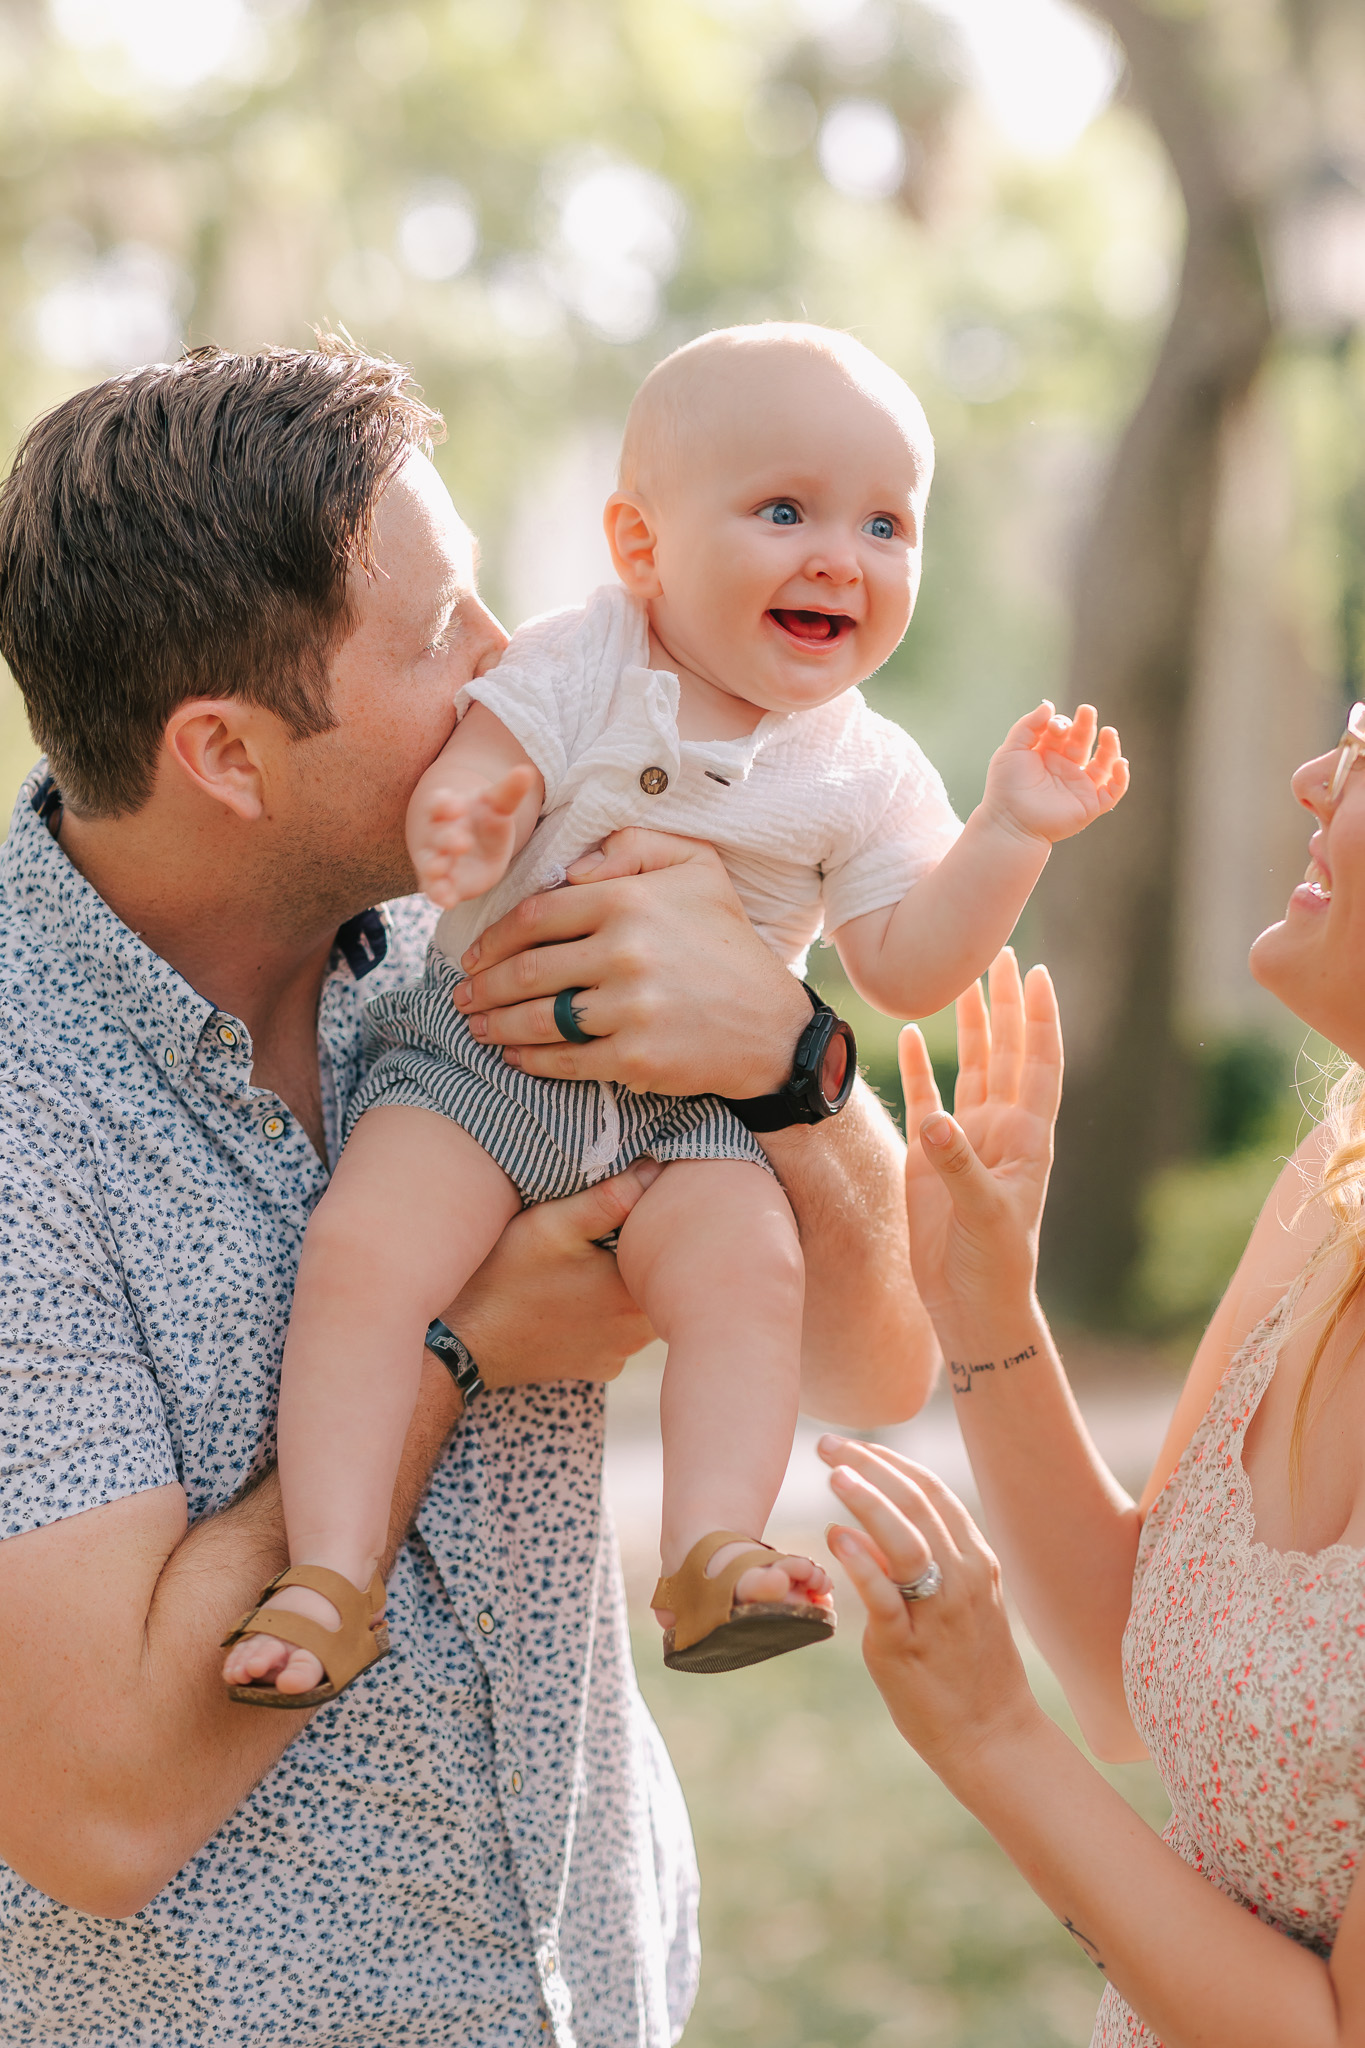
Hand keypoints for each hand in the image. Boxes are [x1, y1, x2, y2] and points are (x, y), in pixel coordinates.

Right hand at [408, 765, 536, 907]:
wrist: (473, 843)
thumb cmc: (482, 819)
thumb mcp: (497, 804)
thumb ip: (509, 791)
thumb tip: (526, 771)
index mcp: (446, 809)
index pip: (439, 803)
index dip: (445, 804)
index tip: (457, 805)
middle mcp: (435, 834)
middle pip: (436, 835)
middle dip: (447, 838)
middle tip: (461, 841)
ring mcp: (436, 859)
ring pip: (430, 863)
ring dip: (434, 868)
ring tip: (439, 870)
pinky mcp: (442, 883)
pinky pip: (435, 890)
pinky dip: (438, 895)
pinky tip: (447, 902)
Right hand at [442, 1162, 657, 1382]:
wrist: (467, 1341)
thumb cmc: (508, 1278)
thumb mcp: (553, 1225)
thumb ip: (610, 1198)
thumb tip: (656, 1171)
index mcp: (636, 1294)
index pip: (669, 1251)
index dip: (653, 1226)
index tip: (625, 1214)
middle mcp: (637, 1333)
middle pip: (657, 1279)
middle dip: (638, 1255)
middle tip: (602, 1238)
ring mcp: (618, 1354)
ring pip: (639, 1306)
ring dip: (622, 1284)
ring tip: (587, 1266)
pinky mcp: (599, 1366)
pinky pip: (618, 1331)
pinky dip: (604, 1313)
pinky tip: (574, 1298)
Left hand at [451, 827, 809, 1095]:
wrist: (772, 1026)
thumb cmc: (727, 942)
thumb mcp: (698, 868)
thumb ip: (635, 844)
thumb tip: (571, 867)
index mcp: (627, 901)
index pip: (535, 916)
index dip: (494, 938)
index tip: (475, 954)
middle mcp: (624, 952)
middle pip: (525, 971)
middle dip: (483, 987)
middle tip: (463, 995)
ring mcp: (628, 1008)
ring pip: (536, 1018)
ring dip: (496, 1026)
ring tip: (477, 1027)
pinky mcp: (634, 1058)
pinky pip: (562, 1060)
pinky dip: (529, 1061)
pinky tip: (514, 1057)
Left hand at [820, 1436, 1038, 1775]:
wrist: (991, 1734)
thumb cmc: (968, 1664)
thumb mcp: (956, 1600)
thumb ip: (916, 1561)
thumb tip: (861, 1525)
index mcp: (975, 1559)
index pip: (932, 1492)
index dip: (890, 1461)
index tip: (854, 1444)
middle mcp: (963, 1577)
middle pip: (916, 1503)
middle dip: (870, 1466)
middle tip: (829, 1445)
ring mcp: (940, 1612)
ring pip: (907, 1541)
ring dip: (868, 1502)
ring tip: (834, 1475)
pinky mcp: (911, 1646)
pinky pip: (885, 1597)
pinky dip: (862, 1562)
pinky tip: (836, 1537)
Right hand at [899, 949, 1060, 1324]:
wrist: (970, 1306)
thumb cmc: (994, 1266)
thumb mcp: (984, 1216)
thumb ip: (959, 1167)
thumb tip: (935, 1121)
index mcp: (1027, 1138)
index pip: (1039, 1064)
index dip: (1040, 1018)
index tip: (1035, 973)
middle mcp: (1000, 1130)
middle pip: (1006, 1052)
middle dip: (1004, 1004)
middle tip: (998, 952)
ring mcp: (965, 1141)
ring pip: (970, 1067)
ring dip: (969, 1026)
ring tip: (962, 981)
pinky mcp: (929, 1158)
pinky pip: (925, 1100)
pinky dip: (920, 1068)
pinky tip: (911, 1036)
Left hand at [981, 702, 1127, 846]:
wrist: (1010, 822)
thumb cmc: (1006, 787)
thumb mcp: (1012, 749)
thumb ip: (1028, 725)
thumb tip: (1049, 706)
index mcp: (1046, 755)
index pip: (1062, 732)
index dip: (1062, 724)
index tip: (1056, 726)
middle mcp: (1064, 769)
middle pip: (1083, 742)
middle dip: (1086, 725)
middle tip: (1087, 710)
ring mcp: (1078, 787)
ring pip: (1103, 764)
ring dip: (1110, 748)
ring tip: (1110, 731)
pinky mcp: (1089, 805)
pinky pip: (1113, 791)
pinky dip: (1121, 778)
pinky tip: (1121, 762)